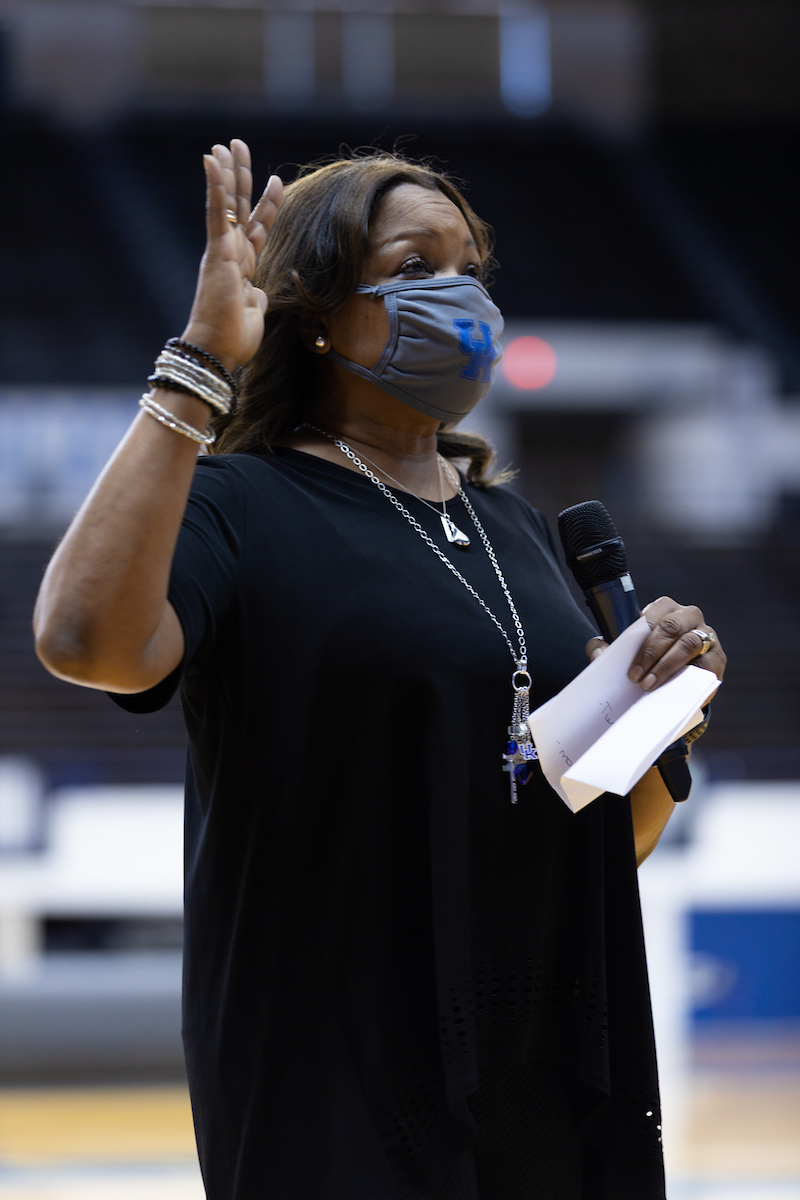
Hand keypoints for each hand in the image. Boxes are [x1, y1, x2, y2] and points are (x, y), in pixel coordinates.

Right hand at [181, 139, 282, 371]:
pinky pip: (216, 212)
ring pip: (227, 203)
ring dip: (229, 172)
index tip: (277, 181)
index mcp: (241, 269)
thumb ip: (257, 299)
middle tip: (238, 145)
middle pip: (238, 207)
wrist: (217, 352)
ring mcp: (222, 252)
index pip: (256, 229)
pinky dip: (215, 185)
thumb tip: (259, 295)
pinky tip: (211, 159)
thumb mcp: (254, 315)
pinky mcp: (217, 252)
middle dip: (241, 176)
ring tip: (227, 143)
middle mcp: (230, 255)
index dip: (267, 205)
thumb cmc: (233, 340)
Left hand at [585, 596, 725, 691]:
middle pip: (672, 627)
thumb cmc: (645, 658)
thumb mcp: (626, 652)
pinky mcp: (717, 659)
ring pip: (689, 643)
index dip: (642, 632)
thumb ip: (607, 649)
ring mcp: (707, 636)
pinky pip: (707, 666)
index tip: (628, 656)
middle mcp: (689, 617)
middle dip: (651, 652)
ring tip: (649, 685)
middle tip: (635, 677)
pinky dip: (689, 678)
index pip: (656, 611)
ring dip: (666, 665)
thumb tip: (597, 652)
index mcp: (666, 609)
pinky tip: (674, 691)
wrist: (672, 682)